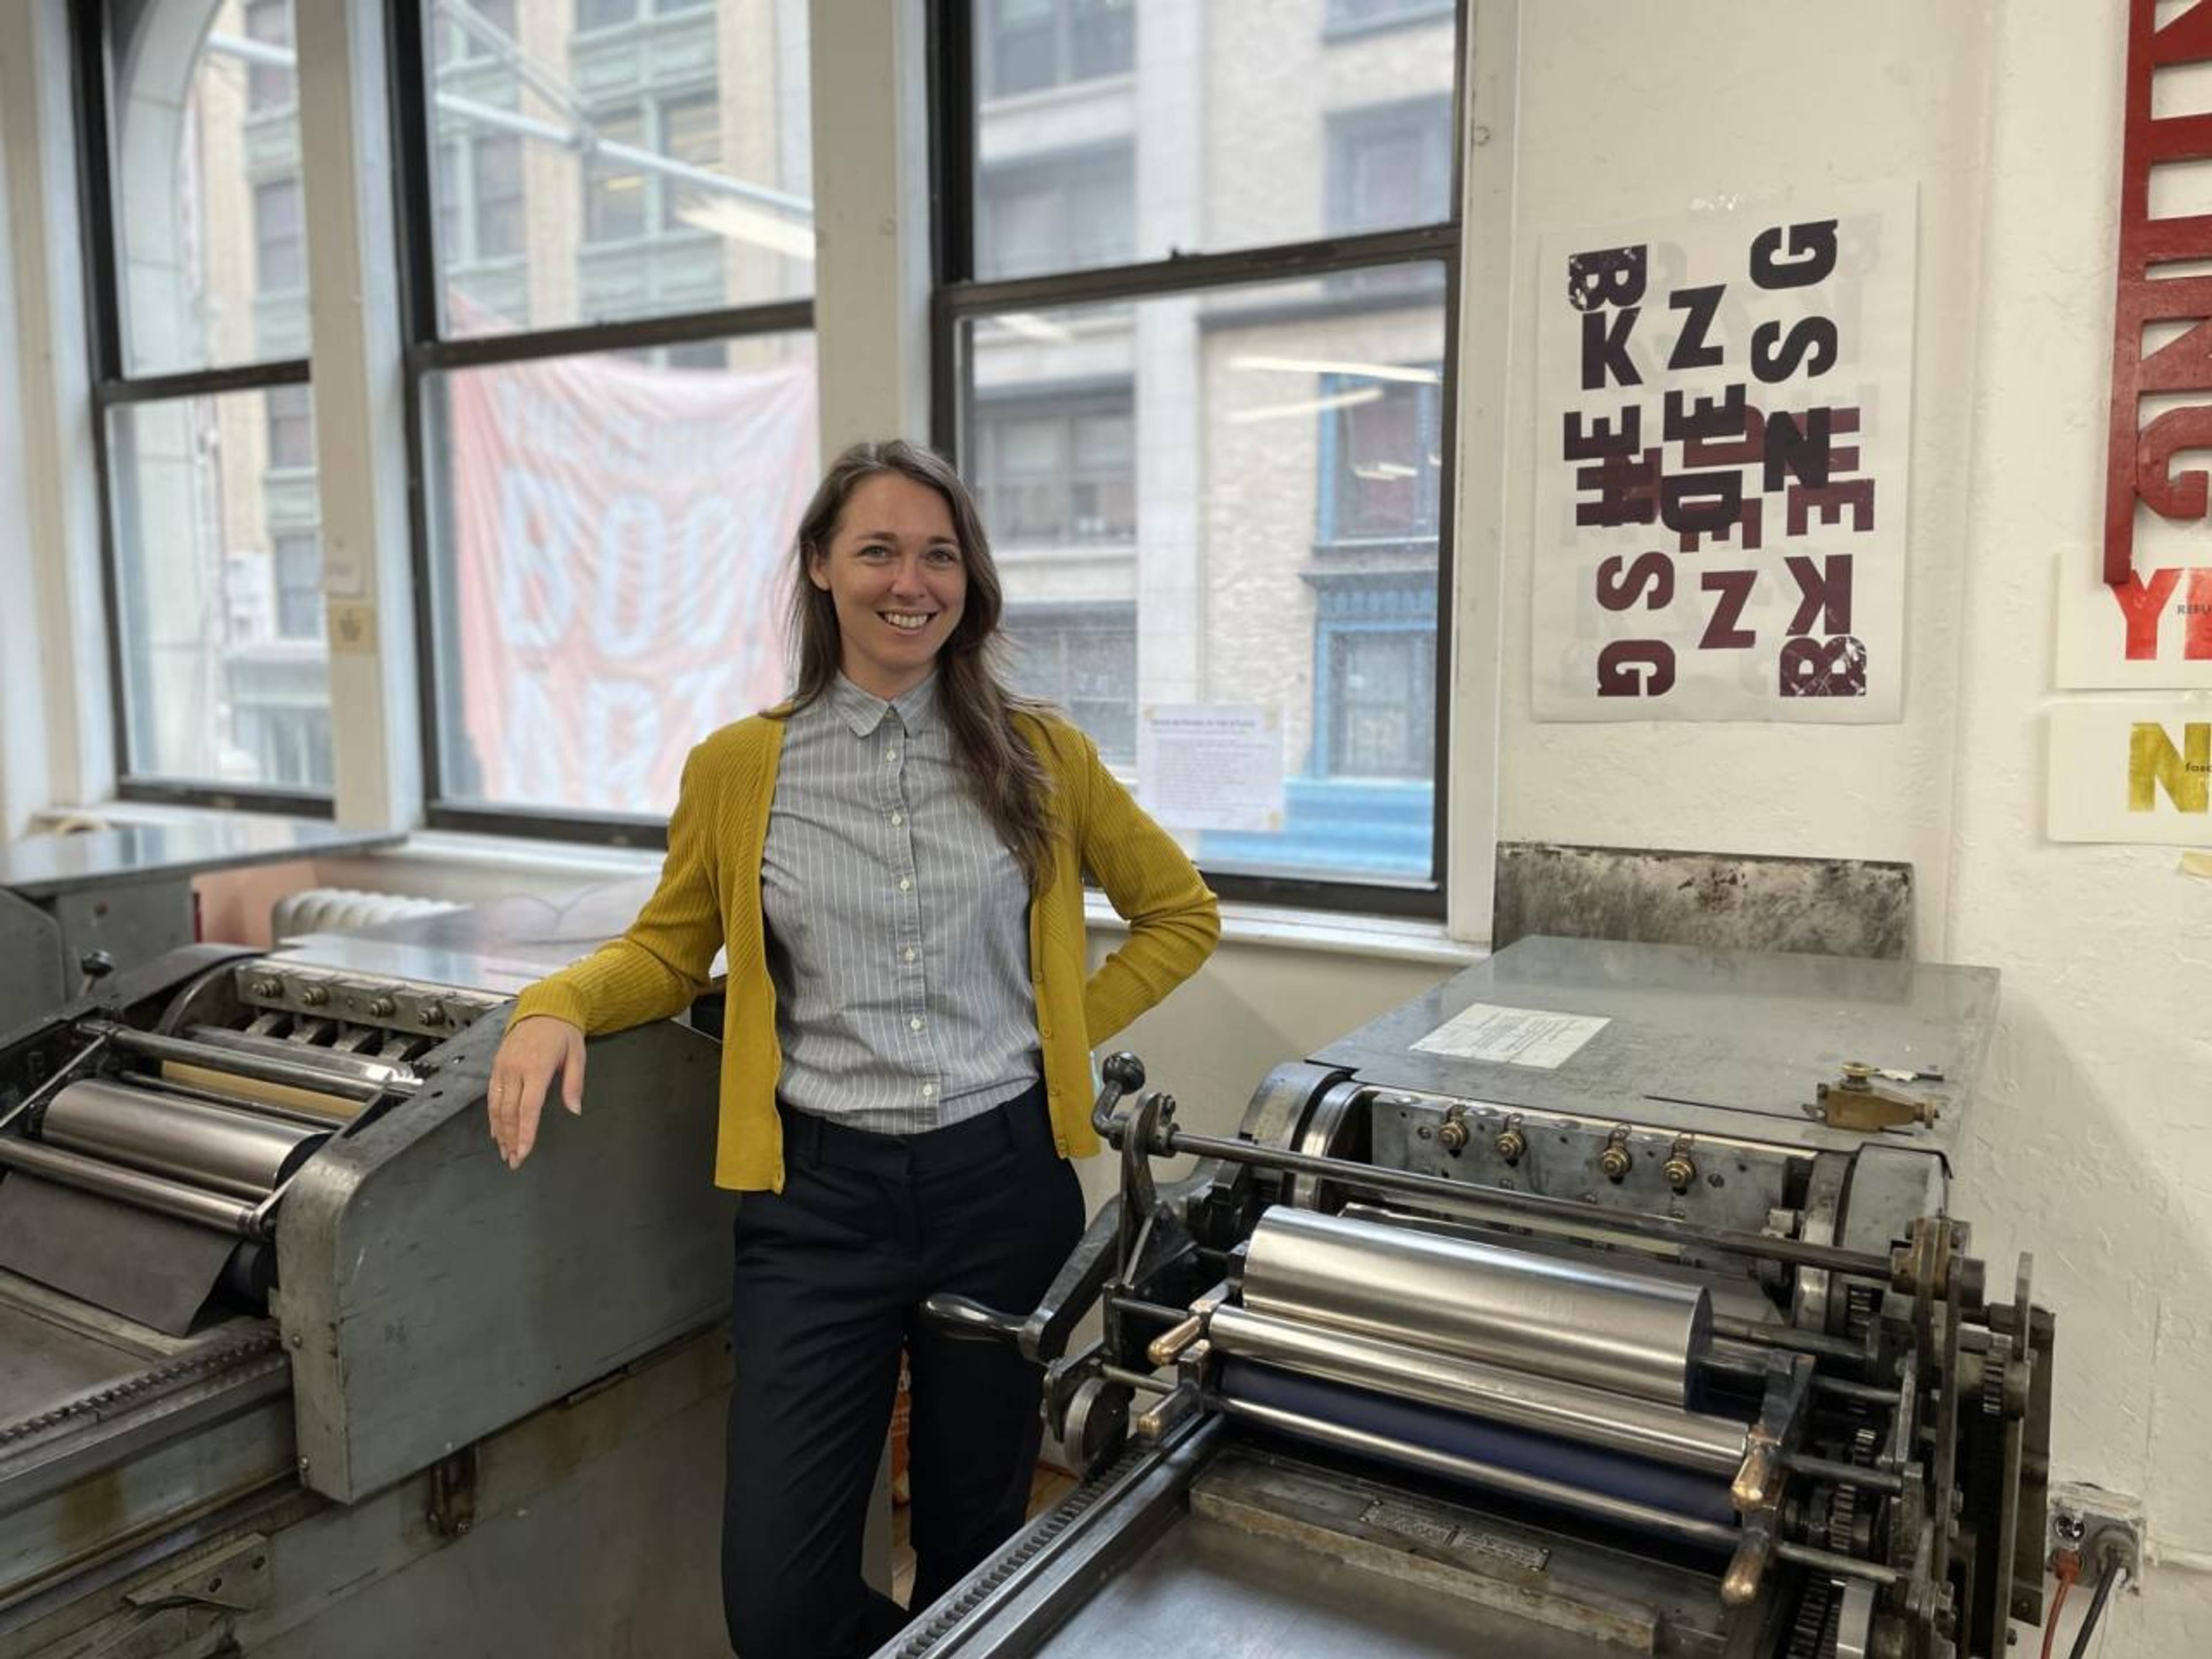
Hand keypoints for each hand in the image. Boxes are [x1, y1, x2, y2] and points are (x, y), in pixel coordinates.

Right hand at [488, 1015, 585, 1168]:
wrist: (543, 1007)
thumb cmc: (563, 1032)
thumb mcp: (577, 1054)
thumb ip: (574, 1084)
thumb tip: (575, 1110)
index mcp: (537, 1068)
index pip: (529, 1108)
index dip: (525, 1133)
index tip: (523, 1152)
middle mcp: (515, 1069)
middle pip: (510, 1112)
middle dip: (511, 1139)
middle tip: (514, 1161)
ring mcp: (503, 1068)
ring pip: (497, 1107)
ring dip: (500, 1132)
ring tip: (505, 1152)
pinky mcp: (496, 1066)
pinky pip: (492, 1096)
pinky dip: (493, 1116)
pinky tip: (496, 1131)